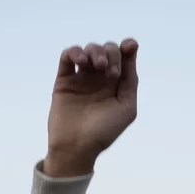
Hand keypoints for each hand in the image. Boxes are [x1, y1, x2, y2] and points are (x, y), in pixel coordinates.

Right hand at [44, 39, 138, 177]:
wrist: (77, 147)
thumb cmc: (104, 132)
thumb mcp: (127, 107)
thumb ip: (130, 80)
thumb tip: (130, 52)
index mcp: (116, 84)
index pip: (123, 57)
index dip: (128, 47)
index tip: (129, 46)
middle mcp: (99, 78)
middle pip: (107, 50)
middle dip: (111, 53)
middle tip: (109, 72)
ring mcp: (81, 78)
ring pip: (88, 50)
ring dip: (94, 51)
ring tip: (96, 66)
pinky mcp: (64, 81)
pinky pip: (67, 56)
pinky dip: (74, 52)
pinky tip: (80, 63)